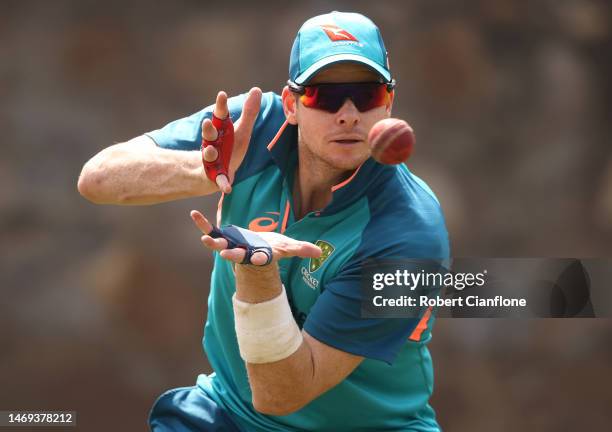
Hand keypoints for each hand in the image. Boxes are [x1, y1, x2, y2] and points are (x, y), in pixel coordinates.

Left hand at [190, 210, 321, 265]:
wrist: (257, 248)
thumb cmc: (273, 248)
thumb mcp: (288, 247)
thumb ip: (302, 249)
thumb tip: (320, 252)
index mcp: (260, 255)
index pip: (261, 259)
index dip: (259, 259)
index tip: (259, 259)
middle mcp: (244, 253)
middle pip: (237, 256)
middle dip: (232, 255)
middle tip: (225, 255)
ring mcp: (231, 246)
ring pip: (221, 246)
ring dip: (212, 243)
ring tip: (205, 239)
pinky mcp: (224, 237)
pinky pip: (211, 230)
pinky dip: (203, 224)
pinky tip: (194, 214)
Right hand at [202, 87, 261, 193]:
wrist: (220, 170)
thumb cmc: (230, 148)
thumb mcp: (241, 130)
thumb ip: (249, 112)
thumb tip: (256, 89)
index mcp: (220, 130)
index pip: (219, 115)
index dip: (220, 106)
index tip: (222, 94)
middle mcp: (213, 143)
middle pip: (209, 134)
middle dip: (207, 129)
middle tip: (207, 122)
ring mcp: (212, 159)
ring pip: (208, 154)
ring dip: (208, 152)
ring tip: (210, 151)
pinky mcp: (215, 175)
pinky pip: (218, 180)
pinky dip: (222, 184)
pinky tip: (227, 189)